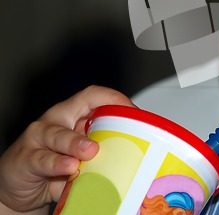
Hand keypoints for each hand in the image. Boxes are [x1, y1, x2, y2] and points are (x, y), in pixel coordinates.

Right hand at [0, 86, 134, 212]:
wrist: (19, 187)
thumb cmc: (54, 167)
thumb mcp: (81, 157)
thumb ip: (101, 153)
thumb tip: (133, 158)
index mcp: (74, 115)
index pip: (95, 96)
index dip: (115, 99)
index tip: (134, 113)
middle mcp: (56, 120)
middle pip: (80, 107)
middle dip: (103, 115)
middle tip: (120, 129)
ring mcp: (38, 137)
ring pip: (58, 134)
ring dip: (76, 142)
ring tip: (90, 151)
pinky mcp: (25, 158)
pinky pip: (42, 159)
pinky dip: (57, 164)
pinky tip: (68, 168)